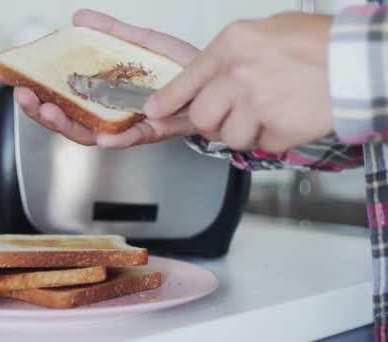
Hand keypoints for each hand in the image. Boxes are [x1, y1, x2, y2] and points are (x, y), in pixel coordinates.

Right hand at [15, 9, 199, 147]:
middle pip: (72, 121)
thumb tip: (79, 18)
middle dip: (45, 113)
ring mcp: (132, 123)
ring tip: (51, 110)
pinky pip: (135, 138)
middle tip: (27, 98)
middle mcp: (115, 114)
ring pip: (94, 134)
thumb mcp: (141, 43)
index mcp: (107, 97)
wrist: (216, 77)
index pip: (67, 102)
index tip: (22, 85)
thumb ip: (111, 32)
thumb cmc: (181, 67)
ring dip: (70, 125)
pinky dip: (119, 139)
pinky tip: (102, 136)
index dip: (42, 95)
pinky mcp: (157, 129)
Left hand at [145, 13, 333, 152]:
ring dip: (247, 132)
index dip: (167, 100)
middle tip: (234, 116)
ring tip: (272, 112)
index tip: (155, 111)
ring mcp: (256, 103)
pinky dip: (274, 139)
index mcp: (232, 46)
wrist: (359, 61)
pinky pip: (262, 147)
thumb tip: (208, 80)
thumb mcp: (265, 33)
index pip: (186, 79)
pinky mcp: (276, 129)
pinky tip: (290, 118)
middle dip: (215, 123)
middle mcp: (238, 74)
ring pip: (230, 137)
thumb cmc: (319, 44)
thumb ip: (232, 56)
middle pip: (203, 118)